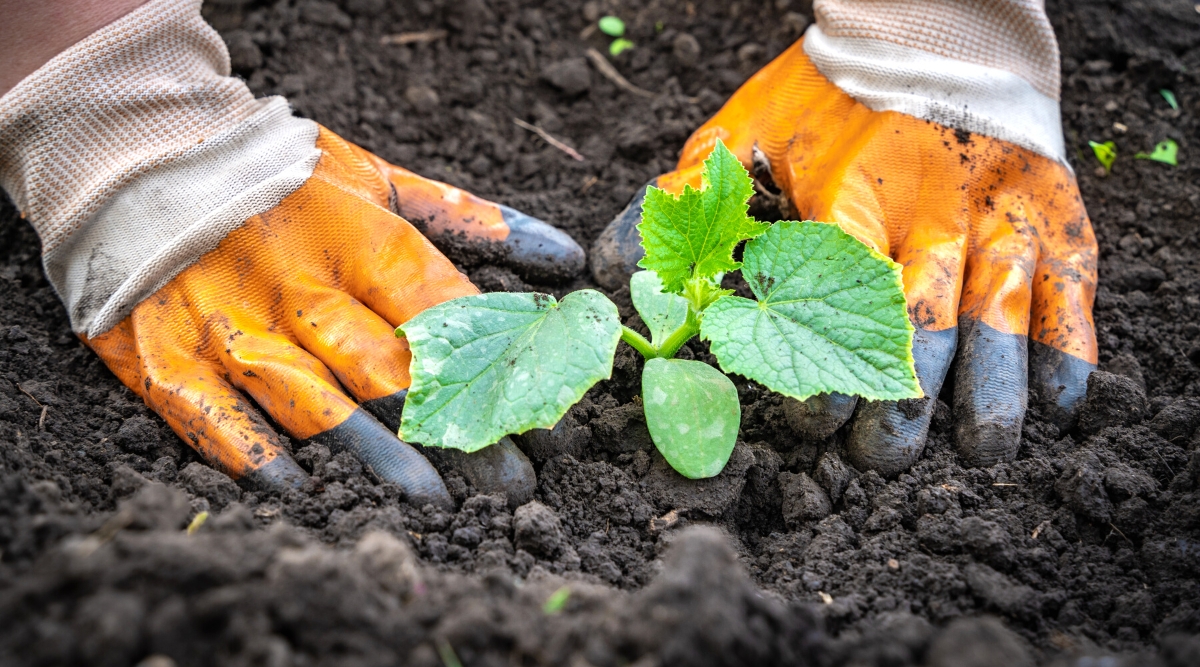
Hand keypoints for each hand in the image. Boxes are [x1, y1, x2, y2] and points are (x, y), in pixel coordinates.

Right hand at [85, 127, 583, 506]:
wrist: (142, 152)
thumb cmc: (281, 173)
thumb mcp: (380, 178)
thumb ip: (472, 220)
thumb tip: (567, 259)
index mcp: (362, 243)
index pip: (446, 317)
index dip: (500, 372)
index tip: (546, 422)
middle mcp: (303, 290)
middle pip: (391, 375)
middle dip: (457, 434)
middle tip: (512, 486)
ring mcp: (234, 328)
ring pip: (315, 405)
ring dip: (377, 458)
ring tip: (436, 504)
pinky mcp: (168, 356)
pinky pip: (214, 417)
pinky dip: (256, 455)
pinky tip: (302, 494)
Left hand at [592, 41, 1096, 475]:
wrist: (930, 27)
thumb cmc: (825, 93)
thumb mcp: (742, 134)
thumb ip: (684, 201)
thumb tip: (608, 268)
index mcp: (851, 193)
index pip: (837, 296)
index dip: (825, 372)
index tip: (809, 428)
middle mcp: (933, 209)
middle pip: (923, 323)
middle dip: (901, 404)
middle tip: (880, 461)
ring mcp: (1000, 216)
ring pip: (1003, 317)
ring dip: (991, 390)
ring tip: (978, 449)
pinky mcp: (1052, 216)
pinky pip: (1073, 292)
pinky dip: (1068, 354)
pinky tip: (1060, 409)